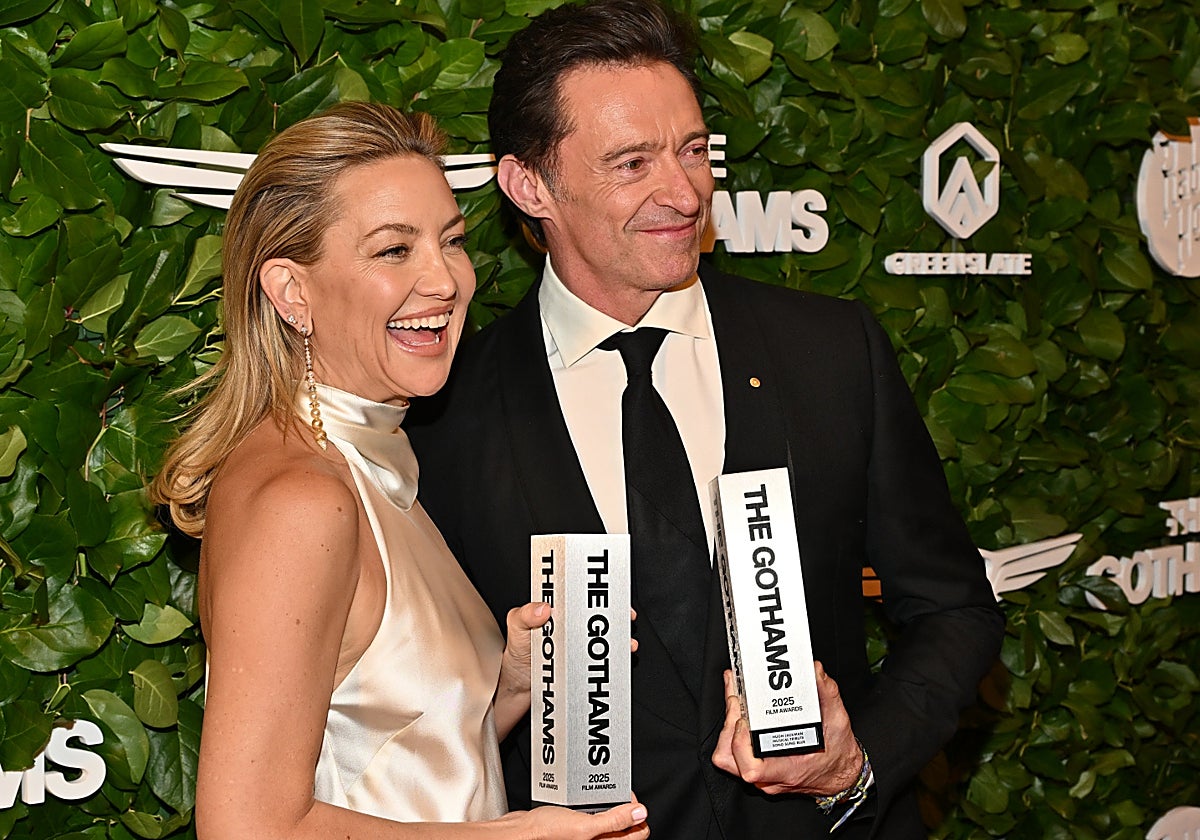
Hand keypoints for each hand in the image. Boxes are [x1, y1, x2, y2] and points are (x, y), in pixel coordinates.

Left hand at [494, 604, 637, 738]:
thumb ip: (524, 616)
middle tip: (626, 615)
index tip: (608, 589)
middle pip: (597, 613)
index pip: (578, 594)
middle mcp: (569, 624)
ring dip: (618, 635)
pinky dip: (614, 655)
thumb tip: (542, 608)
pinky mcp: (582, 661)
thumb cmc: (516, 655)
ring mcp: (577, 643)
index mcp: (554, 610)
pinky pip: (602, 656)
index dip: (594, 590)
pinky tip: (620, 656)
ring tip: (626, 640)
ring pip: (603, 634)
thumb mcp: (516, 630)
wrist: (517, 687)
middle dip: (615, 612)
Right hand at [497, 798, 648, 839]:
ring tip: (598, 795)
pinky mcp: (577, 828)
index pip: (638, 834)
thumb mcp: (584, 826)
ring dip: (606, 805)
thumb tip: (640, 813)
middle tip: (614, 794)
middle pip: (625, 826)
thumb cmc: (545, 834)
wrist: (520, 832)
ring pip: (609, 819)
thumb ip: (614, 820)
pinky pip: (592, 815)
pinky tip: (583, 798)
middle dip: (622, 808)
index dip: (636, 813)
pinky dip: (591, 805)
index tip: (628, 798)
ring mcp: (587, 836)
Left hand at [711, 664, 861, 796]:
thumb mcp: (838, 721)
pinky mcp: (758, 767)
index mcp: (788, 770)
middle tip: (736, 697)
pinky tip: (738, 708)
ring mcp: (761, 775)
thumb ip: (827, 693)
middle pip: (731, 758)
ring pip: (728, 757)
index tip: (744, 720)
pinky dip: (732, 731)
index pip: (752, 769)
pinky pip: (734, 754)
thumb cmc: (837, 754)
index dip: (740, 744)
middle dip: (729, 724)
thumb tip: (813, 671)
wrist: (840, 772)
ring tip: (734, 698)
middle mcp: (770, 776)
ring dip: (727, 727)